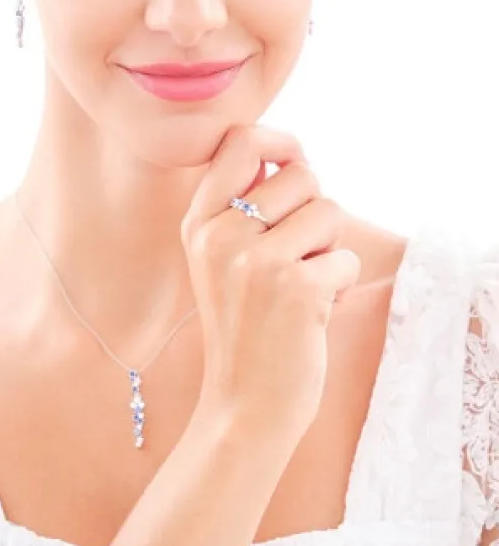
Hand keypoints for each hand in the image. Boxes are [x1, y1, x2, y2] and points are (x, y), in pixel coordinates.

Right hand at [182, 123, 361, 437]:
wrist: (243, 405)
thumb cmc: (246, 328)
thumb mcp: (220, 260)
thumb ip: (242, 208)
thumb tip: (293, 155)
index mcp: (199, 222)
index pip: (240, 141)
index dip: (280, 141)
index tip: (293, 160)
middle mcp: (220, 235)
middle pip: (301, 174)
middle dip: (315, 209)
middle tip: (297, 254)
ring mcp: (255, 261)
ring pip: (329, 212)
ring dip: (329, 248)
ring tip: (301, 284)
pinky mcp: (295, 289)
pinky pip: (346, 258)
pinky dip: (341, 284)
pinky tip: (312, 313)